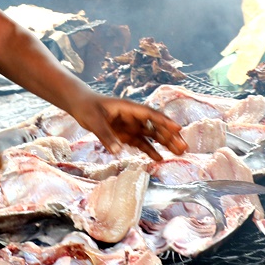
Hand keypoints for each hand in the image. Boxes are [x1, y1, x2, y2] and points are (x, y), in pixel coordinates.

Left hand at [68, 91, 186, 160]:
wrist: (80, 105)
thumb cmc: (87, 108)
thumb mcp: (94, 121)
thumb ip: (106, 136)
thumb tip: (118, 151)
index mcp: (128, 108)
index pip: (150, 114)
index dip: (164, 122)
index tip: (178, 128)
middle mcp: (133, 116)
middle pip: (155, 126)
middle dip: (170, 136)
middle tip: (184, 147)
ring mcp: (131, 125)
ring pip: (152, 135)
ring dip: (165, 143)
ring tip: (179, 153)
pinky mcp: (126, 134)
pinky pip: (141, 143)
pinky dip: (150, 150)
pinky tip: (159, 159)